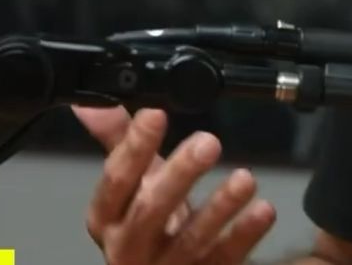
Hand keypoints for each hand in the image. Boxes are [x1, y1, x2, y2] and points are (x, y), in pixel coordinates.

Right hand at [74, 106, 276, 264]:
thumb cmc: (148, 220)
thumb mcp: (131, 181)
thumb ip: (117, 141)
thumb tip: (89, 102)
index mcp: (106, 217)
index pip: (115, 180)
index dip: (134, 147)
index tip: (155, 114)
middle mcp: (128, 246)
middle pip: (149, 211)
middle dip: (179, 175)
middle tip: (208, 142)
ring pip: (189, 240)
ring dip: (219, 207)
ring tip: (244, 178)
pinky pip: (222, 258)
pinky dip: (243, 234)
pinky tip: (263, 210)